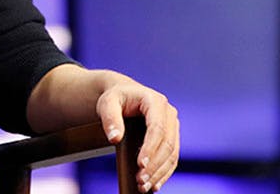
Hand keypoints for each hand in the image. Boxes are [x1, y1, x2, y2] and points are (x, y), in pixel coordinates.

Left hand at [95, 71, 178, 192]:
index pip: (157, 128)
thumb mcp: (107, 103)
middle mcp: (169, 113)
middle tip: (140, 181)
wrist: (124, 95)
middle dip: (154, 165)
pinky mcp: (171, 137)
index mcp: (155, 101)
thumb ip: (110, 118)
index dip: (150, 148)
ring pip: (172, 154)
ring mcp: (172, 126)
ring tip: (145, 187)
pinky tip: (155, 185)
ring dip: (160, 172)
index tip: (140, 165)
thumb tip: (115, 138)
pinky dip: (164, 172)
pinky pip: (171, 158)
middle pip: (167, 144)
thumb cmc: (115, 98)